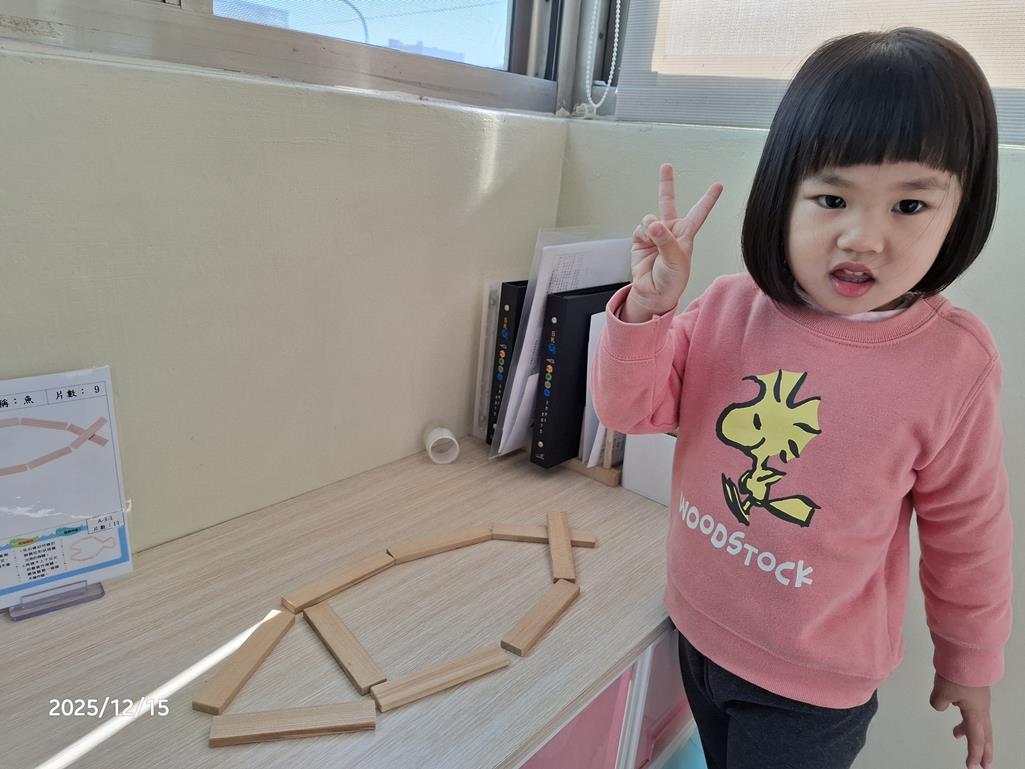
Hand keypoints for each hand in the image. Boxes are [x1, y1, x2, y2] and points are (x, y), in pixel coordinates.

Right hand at [627, 163, 722, 317]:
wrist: (653, 293)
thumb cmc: (671, 280)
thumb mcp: (676, 261)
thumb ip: (665, 240)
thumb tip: (653, 223)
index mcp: (686, 235)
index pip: (699, 212)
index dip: (708, 198)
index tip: (719, 184)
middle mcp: (670, 231)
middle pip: (668, 202)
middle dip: (666, 184)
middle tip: (666, 166)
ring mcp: (654, 234)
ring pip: (650, 217)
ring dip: (650, 227)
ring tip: (654, 239)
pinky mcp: (640, 239)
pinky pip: (639, 228)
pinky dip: (642, 234)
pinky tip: (646, 242)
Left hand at [929, 672, 993, 768]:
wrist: (967, 651)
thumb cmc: (957, 674)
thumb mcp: (941, 693)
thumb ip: (939, 704)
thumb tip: (941, 704)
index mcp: (976, 713)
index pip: (976, 739)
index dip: (974, 754)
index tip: (971, 767)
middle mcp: (981, 708)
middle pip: (984, 734)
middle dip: (983, 750)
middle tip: (983, 765)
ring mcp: (979, 698)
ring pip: (977, 720)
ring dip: (969, 730)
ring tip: (956, 735)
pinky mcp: (974, 689)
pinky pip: (970, 707)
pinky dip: (964, 714)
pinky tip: (952, 706)